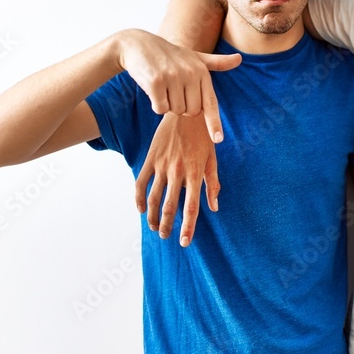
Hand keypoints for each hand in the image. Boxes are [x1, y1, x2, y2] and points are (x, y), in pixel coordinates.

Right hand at [114, 29, 240, 141]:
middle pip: (191, 112)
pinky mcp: (156, 82)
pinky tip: (153, 89)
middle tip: (174, 90)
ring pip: (175, 111)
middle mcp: (190, 73)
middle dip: (182, 107)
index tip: (218, 139)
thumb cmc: (170, 54)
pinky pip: (160, 109)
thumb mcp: (195, 56)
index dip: (214, 123)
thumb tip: (240, 59)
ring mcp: (173, 77)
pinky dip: (156, 104)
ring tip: (163, 86)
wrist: (138, 45)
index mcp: (202, 71)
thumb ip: (216, 63)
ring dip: (168, 105)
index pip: (211, 102)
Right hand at [135, 113, 218, 246]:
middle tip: (166, 236)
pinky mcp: (150, 159)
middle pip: (170, 206)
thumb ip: (213, 184)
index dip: (188, 227)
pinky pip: (141, 182)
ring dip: (153, 216)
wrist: (185, 111)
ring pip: (154, 198)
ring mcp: (162, 165)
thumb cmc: (203, 137)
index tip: (184, 242)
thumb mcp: (212, 159)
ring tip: (155, 228)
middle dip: (167, 225)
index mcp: (195, 173)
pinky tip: (142, 210)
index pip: (191, 207)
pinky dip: (139, 198)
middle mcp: (178, 171)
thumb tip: (214, 207)